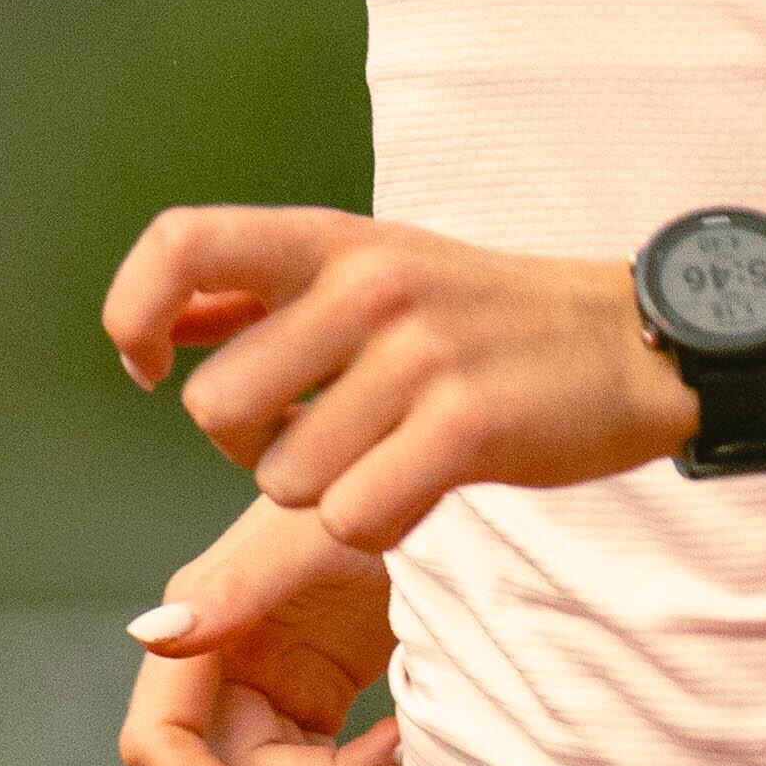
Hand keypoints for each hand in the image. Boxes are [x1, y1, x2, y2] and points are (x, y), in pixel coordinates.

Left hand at [105, 203, 687, 555]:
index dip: (132, 311)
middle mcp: (368, 283)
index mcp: (332, 239)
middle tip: (318, 435)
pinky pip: (355, 518)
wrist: (632, 343)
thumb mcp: (373, 272)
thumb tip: (158, 330)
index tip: (146, 365)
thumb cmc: (484, 321)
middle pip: (213, 410)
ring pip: (283, 480)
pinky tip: (421, 487)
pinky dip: (376, 526)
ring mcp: (420, 352)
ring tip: (388, 455)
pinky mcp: (468, 423)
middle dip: (249, 451)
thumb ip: (263, 298)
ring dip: (324, 496)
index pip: (181, 244)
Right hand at [121, 499, 406, 765]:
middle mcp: (223, 661)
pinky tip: (414, 736)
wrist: (446, 481)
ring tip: (416, 739)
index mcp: (203, 622)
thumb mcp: (315, 531)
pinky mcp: (320, 695)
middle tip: (393, 762)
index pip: (159, 743)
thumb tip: (147, 637)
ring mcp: (271, 684)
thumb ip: (233, 584)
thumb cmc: (379, 483)